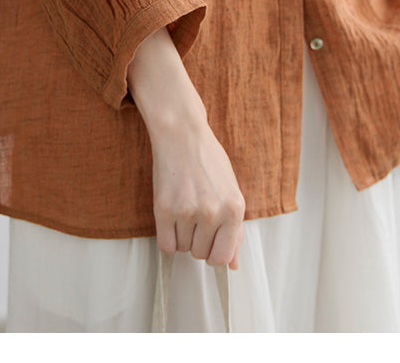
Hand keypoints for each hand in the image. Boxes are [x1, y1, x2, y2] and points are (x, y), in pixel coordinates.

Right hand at [149, 118, 245, 269]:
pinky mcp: (164, 209)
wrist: (182, 135)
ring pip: (183, 249)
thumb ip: (234, 231)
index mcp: (234, 209)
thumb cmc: (208, 161)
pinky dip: (167, 237)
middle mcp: (213, 213)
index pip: (223, 257)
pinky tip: (172, 218)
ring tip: (185, 208)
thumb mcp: (231, 192)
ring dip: (182, 236)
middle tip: (196, 215)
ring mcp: (188, 212)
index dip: (214, 253)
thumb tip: (233, 265)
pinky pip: (165, 245)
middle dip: (198, 240)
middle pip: (201, 254)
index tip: (210, 242)